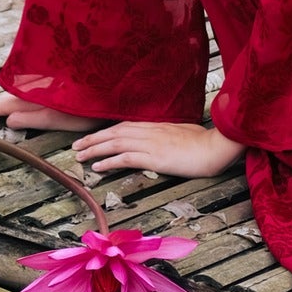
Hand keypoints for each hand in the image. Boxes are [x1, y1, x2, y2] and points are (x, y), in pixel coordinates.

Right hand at [0, 89, 103, 134]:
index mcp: (28, 96)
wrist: (108, 84)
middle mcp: (29, 90)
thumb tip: (6, 120)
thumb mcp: (60, 117)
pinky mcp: (46, 90)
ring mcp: (37, 88)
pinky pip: (21, 97)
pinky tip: (11, 113)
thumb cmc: (88, 104)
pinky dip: (10, 106)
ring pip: (10, 98)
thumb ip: (33, 118)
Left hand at [71, 120, 244, 177]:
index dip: (105, 131)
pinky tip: (97, 166)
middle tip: (75, 146)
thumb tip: (160, 140)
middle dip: (93, 139)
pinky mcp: (154, 156)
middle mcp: (149, 131)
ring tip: (79, 155)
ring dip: (94, 149)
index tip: (91, 137)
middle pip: (114, 132)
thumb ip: (168, 135)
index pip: (123, 126)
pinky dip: (109, 161)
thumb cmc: (204, 141)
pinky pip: (126, 157)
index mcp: (155, 125)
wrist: (215, 146)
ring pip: (115, 143)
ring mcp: (151, 143)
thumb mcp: (182, 133)